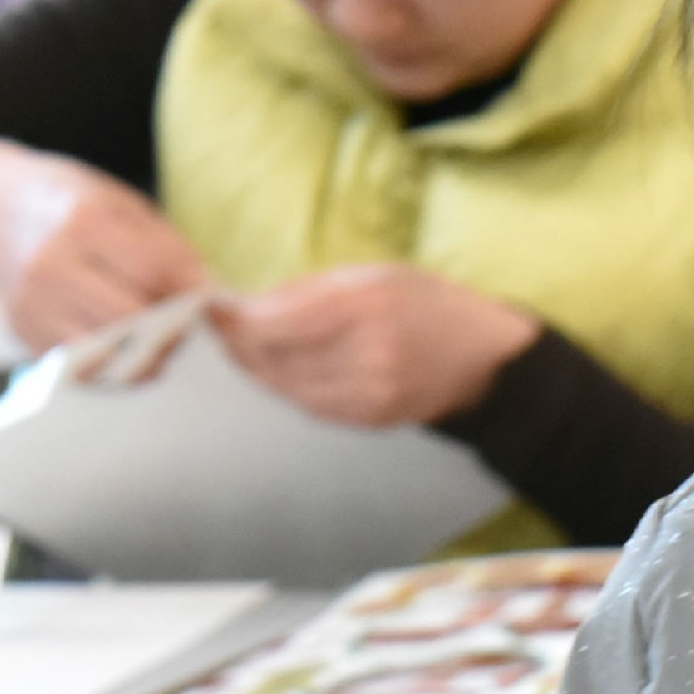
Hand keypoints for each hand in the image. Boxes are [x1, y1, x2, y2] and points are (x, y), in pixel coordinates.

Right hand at [0, 137, 208, 351]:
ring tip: (161, 343)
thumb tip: (208, 291)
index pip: (154, 272)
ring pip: (107, 351)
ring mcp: (33, 302)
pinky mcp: (24, 333)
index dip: (190, 292)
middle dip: (170, 329)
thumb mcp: (117, 201)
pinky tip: (127, 351)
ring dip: (146, 356)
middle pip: (131, 318)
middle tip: (187, 328)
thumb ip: (164, 245)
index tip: (207, 300)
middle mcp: (52, 263)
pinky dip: (114, 366)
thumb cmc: (65, 202)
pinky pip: (82, 367)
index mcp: (83, 219)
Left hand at [214, 264, 543, 428]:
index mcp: (367, 305)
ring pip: (286, 387)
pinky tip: (279, 371)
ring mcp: (369, 394)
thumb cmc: (426, 304)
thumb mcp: (374, 274)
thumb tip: (248, 307)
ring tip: (243, 349)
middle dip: (240, 346)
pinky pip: (309, 405)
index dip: (236, 320)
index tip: (212, 309)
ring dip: (258, 370)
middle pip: (275, 359)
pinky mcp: (368, 419)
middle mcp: (368, 354)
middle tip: (219, 330)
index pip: (278, 321)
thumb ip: (310, 291)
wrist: (482, 360)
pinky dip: (286, 387)